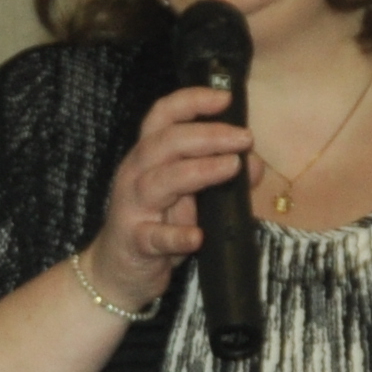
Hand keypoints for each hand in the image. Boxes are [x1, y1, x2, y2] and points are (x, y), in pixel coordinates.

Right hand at [89, 82, 258, 301]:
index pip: (164, 116)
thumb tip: (253, 162)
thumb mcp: (190, 196)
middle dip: (208, 135)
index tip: (225, 99)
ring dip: (199, 171)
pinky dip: (176, 235)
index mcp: (148, 155)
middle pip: (166, 142)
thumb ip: (217, 175)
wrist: (118, 272)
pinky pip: (154, 236)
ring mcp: (132, 207)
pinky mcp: (134, 242)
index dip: (192, 101)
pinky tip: (197, 236)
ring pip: (161, 181)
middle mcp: (136, 174)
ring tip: (232, 167)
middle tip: (244, 138)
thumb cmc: (157, 224)